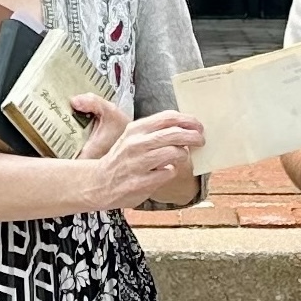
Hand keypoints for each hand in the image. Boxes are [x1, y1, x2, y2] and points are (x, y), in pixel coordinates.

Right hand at [74, 96, 202, 210]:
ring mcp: (139, 163)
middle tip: (201, 140)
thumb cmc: (122, 159)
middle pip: (175, 134)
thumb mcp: (133, 138)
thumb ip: (155, 131)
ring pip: (175, 152)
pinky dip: (171, 171)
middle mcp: (136, 143)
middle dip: (193, 136)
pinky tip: (164, 172)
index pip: (168, 117)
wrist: (99, 183)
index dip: (188, 120)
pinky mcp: (142, 182)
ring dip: (183, 155)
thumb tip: (185, 128)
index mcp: (136, 129)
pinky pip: (169, 172)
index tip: (198, 126)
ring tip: (181, 157)